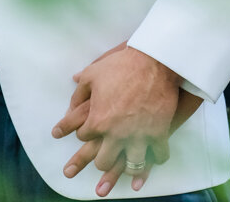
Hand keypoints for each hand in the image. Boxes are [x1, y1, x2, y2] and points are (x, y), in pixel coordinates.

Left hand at [53, 44, 200, 195]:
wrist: (156, 60)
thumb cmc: (123, 65)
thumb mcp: (94, 73)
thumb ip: (79, 90)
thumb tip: (70, 98)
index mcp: (97, 120)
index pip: (83, 136)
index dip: (83, 133)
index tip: (86, 132)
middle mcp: (116, 134)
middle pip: (103, 160)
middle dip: (101, 159)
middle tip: (103, 158)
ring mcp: (139, 136)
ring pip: (130, 165)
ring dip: (128, 167)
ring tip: (128, 168)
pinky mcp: (159, 133)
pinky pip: (157, 156)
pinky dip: (156, 159)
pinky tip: (155, 160)